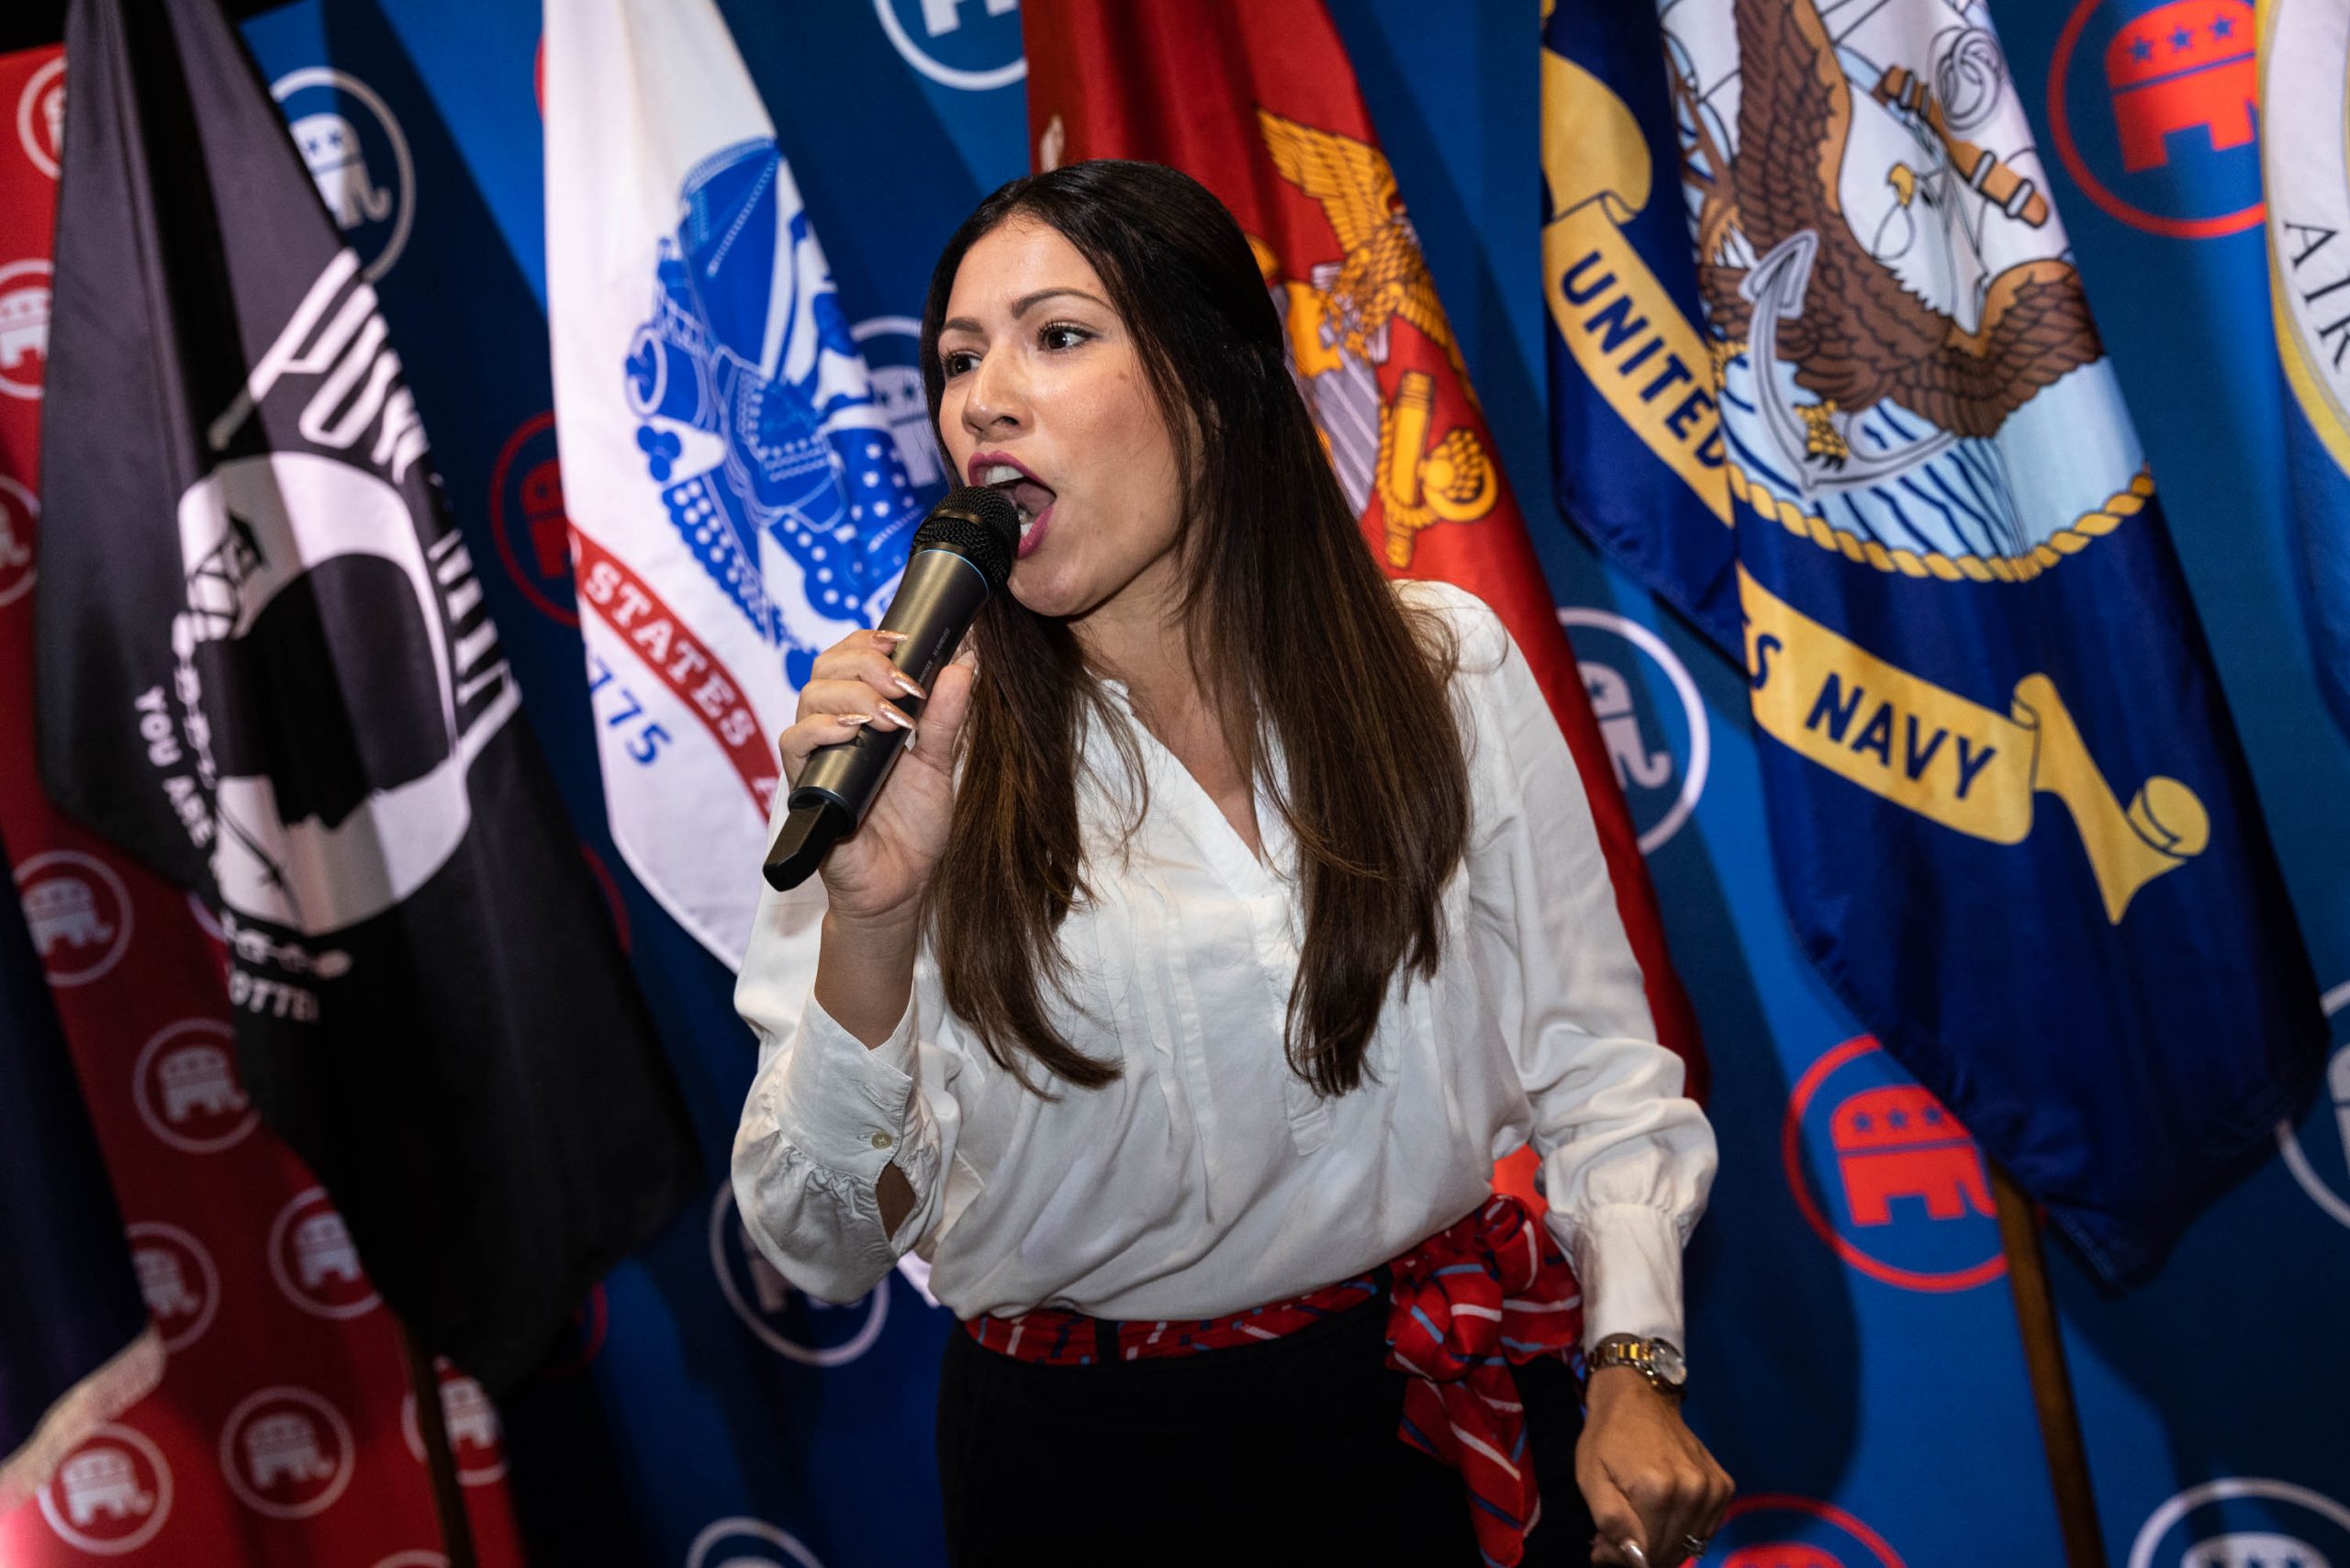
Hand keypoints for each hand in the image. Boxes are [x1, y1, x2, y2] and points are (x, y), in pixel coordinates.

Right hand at [777, 628, 977, 927]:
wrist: (901, 885)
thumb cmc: (913, 827)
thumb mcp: (939, 765)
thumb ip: (947, 715)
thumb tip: (966, 662)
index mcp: (863, 715)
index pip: (849, 657)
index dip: (869, 640)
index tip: (904, 642)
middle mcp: (834, 728)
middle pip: (826, 667)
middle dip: (865, 663)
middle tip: (903, 683)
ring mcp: (817, 755)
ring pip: (810, 696)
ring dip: (853, 695)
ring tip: (892, 716)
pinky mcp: (804, 785)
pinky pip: (793, 742)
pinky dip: (819, 729)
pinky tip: (851, 732)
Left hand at [1578, 1368, 1732, 1565]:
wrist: (1640, 1396)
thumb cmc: (1608, 1437)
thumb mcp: (1590, 1478)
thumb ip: (1610, 1523)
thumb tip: (1630, 1558)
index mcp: (1657, 1491)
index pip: (1646, 1555)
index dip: (1622, 1557)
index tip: (1605, 1543)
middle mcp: (1692, 1492)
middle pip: (1669, 1552)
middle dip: (1643, 1552)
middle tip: (1622, 1530)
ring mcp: (1712, 1489)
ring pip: (1689, 1545)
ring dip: (1665, 1543)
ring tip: (1643, 1519)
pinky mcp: (1724, 1486)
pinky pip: (1706, 1530)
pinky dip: (1685, 1530)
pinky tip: (1667, 1512)